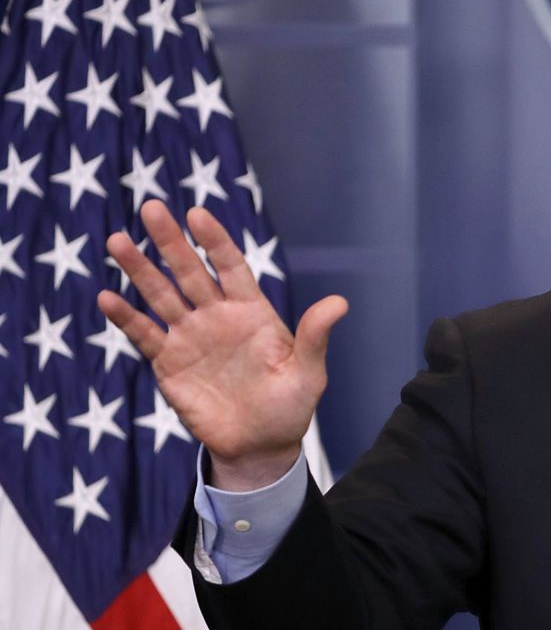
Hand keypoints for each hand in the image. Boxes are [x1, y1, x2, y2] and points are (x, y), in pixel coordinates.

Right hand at [98, 200, 347, 489]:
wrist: (260, 446)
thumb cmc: (290, 406)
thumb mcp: (308, 372)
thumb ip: (315, 336)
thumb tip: (340, 302)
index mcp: (252, 312)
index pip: (232, 267)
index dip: (215, 241)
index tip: (198, 214)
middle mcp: (218, 317)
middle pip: (191, 272)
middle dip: (171, 242)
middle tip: (151, 208)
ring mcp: (191, 338)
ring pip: (162, 296)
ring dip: (140, 270)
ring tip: (118, 242)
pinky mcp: (169, 364)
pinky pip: (145, 335)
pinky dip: (126, 318)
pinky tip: (106, 298)